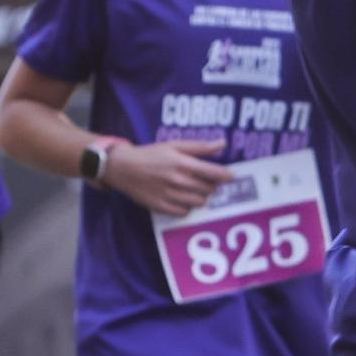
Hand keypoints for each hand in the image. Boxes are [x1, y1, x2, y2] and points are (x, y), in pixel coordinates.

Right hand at [104, 138, 233, 217]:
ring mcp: (170, 196)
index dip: (226, 176)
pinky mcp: (161, 207)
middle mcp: (178, 181)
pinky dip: (188, 206)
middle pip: (209, 189)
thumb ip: (199, 147)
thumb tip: (223, 143)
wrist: (123, 168)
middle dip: (213, 186)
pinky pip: (184, 212)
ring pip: (199, 202)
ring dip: (202, 197)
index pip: (214, 173)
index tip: (232, 177)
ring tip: (196, 189)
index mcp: (183, 163)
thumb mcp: (174, 145)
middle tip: (208, 181)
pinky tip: (183, 198)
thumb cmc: (151, 154)